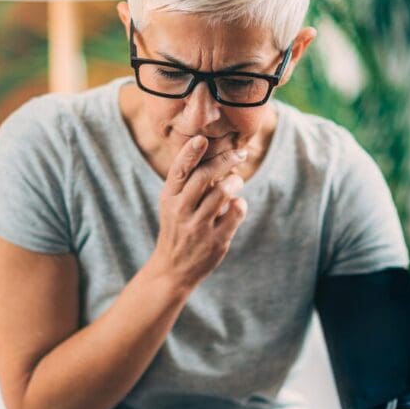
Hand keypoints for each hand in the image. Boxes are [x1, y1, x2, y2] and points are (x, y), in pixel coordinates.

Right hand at [149, 134, 247, 289]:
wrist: (173, 269)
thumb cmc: (178, 229)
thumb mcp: (174, 205)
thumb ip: (190, 184)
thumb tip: (218, 158)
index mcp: (169, 198)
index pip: (179, 170)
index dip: (190, 152)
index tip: (202, 139)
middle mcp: (181, 211)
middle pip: (204, 176)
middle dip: (225, 160)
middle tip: (240, 154)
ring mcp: (198, 227)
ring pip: (223, 192)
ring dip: (235, 181)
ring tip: (237, 181)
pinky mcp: (216, 240)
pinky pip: (236, 212)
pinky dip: (240, 203)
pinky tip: (236, 205)